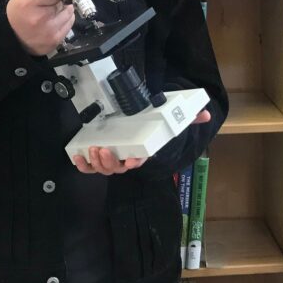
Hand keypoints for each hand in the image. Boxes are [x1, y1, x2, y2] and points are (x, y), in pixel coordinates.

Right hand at [7, 0, 74, 55]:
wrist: (14, 39)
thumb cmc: (18, 15)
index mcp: (29, 3)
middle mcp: (41, 17)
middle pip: (62, 1)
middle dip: (59, 0)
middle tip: (51, 2)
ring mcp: (50, 30)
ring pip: (69, 12)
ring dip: (64, 10)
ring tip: (54, 11)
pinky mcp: (56, 39)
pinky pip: (69, 24)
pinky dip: (66, 20)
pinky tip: (56, 20)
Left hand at [71, 110, 210, 174]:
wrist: (138, 125)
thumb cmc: (152, 126)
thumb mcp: (170, 121)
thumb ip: (187, 118)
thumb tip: (205, 114)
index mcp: (142, 151)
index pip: (141, 159)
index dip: (137, 161)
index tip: (133, 160)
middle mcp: (126, 158)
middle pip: (118, 168)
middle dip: (109, 162)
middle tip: (102, 150)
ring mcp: (112, 158)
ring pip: (104, 168)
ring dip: (97, 162)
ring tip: (92, 150)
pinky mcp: (98, 156)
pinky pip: (90, 166)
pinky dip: (83, 164)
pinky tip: (77, 155)